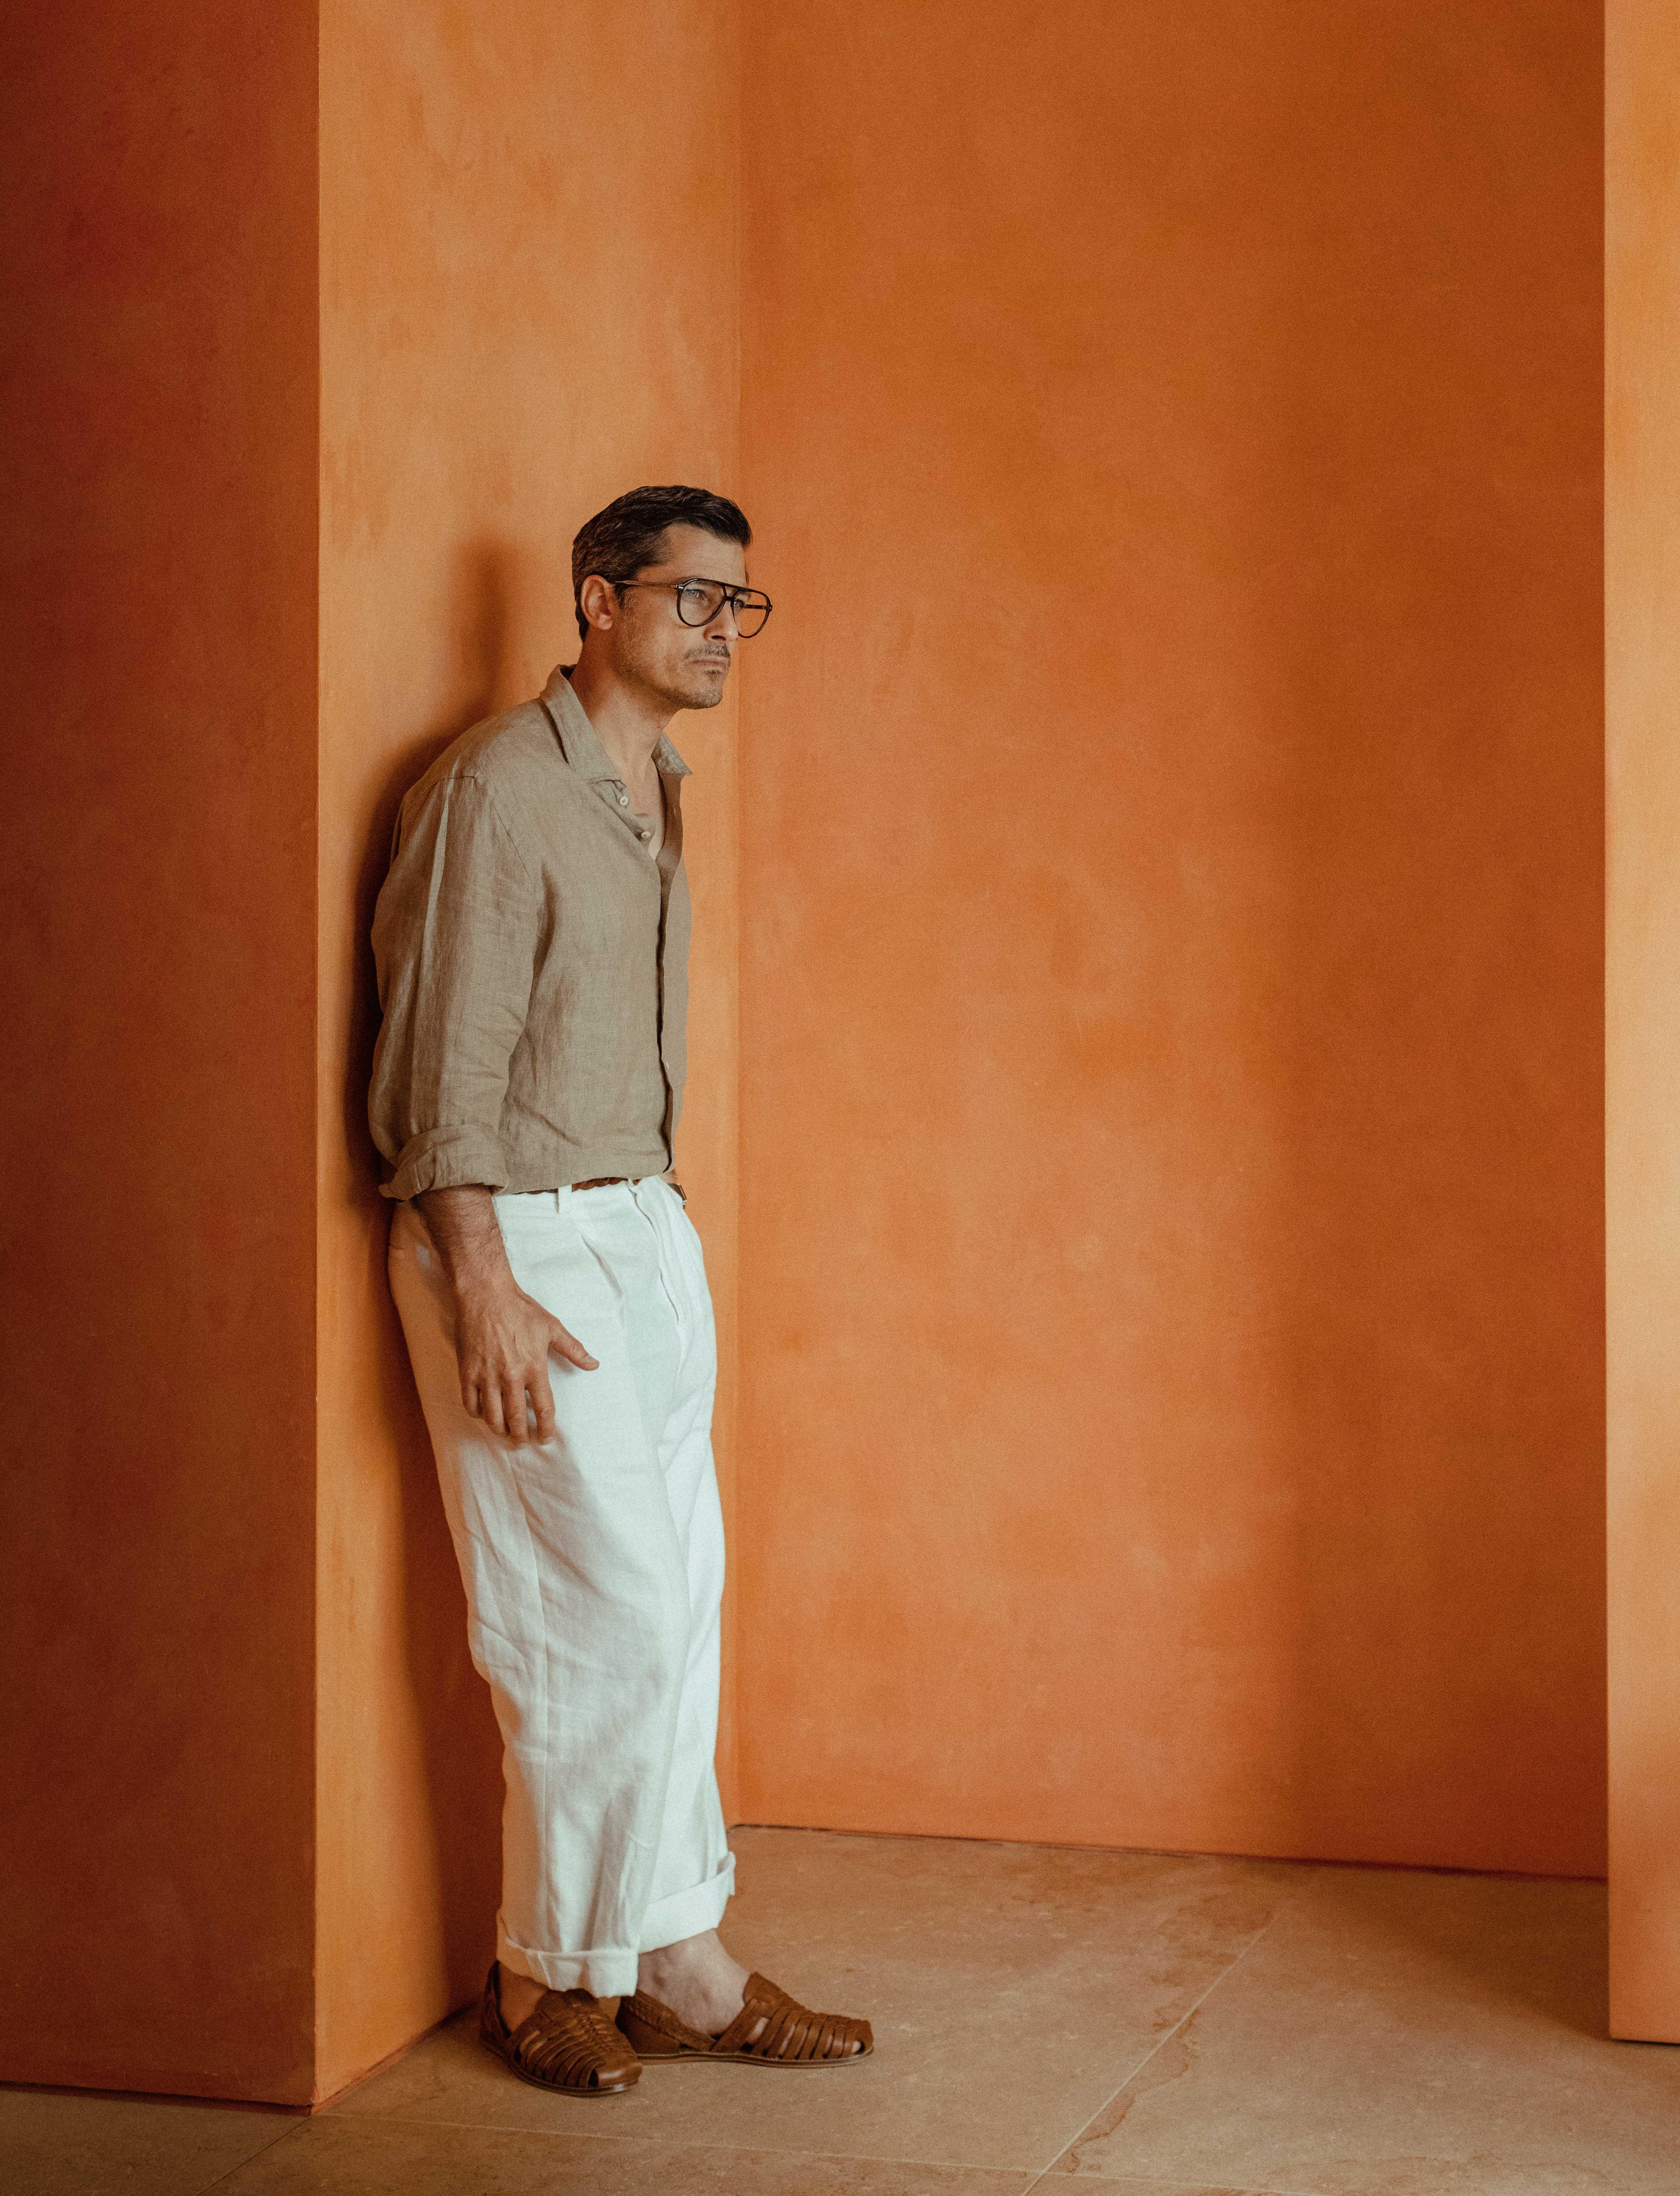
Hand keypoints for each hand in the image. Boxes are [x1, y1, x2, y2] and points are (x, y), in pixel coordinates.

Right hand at [413, 1184, 597, 1440]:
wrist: (485, 1294)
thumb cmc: (520, 1309)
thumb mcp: (552, 1327)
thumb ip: (573, 1349)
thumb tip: (594, 1365)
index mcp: (534, 1367)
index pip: (543, 1408)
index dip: (546, 1429)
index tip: (546, 1439)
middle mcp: (511, 1376)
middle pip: (516, 1420)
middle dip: (521, 1437)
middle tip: (524, 1443)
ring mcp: (487, 1376)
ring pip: (492, 1417)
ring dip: (500, 1430)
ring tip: (505, 1433)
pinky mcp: (467, 1372)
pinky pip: (470, 1403)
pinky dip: (478, 1414)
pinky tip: (484, 1414)